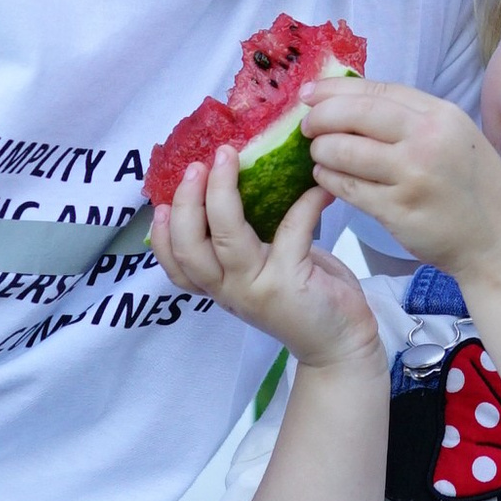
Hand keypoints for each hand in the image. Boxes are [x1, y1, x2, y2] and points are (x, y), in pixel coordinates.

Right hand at [152, 150, 380, 373]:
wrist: (340, 342)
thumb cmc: (301, 295)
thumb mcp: (262, 271)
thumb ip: (244, 241)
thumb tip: (233, 184)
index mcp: (219, 285)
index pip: (176, 266)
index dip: (163, 235)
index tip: (161, 201)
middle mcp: (231, 290)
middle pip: (191, 249)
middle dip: (187, 202)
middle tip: (196, 165)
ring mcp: (258, 288)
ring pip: (227, 240)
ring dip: (222, 194)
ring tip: (228, 159)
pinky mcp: (290, 283)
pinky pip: (292, 231)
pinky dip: (305, 204)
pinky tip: (316, 188)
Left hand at [298, 79, 500, 280]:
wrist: (499, 240)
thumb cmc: (474, 187)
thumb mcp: (455, 136)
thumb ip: (411, 117)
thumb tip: (351, 100)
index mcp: (442, 115)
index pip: (377, 91)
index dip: (336, 89)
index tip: (310, 93)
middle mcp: (427, 140)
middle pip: (354, 114)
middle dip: (321, 117)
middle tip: (307, 127)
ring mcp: (412, 176)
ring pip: (344, 152)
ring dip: (321, 151)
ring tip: (319, 156)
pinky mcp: (398, 211)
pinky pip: (348, 188)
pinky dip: (329, 180)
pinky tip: (327, 178)